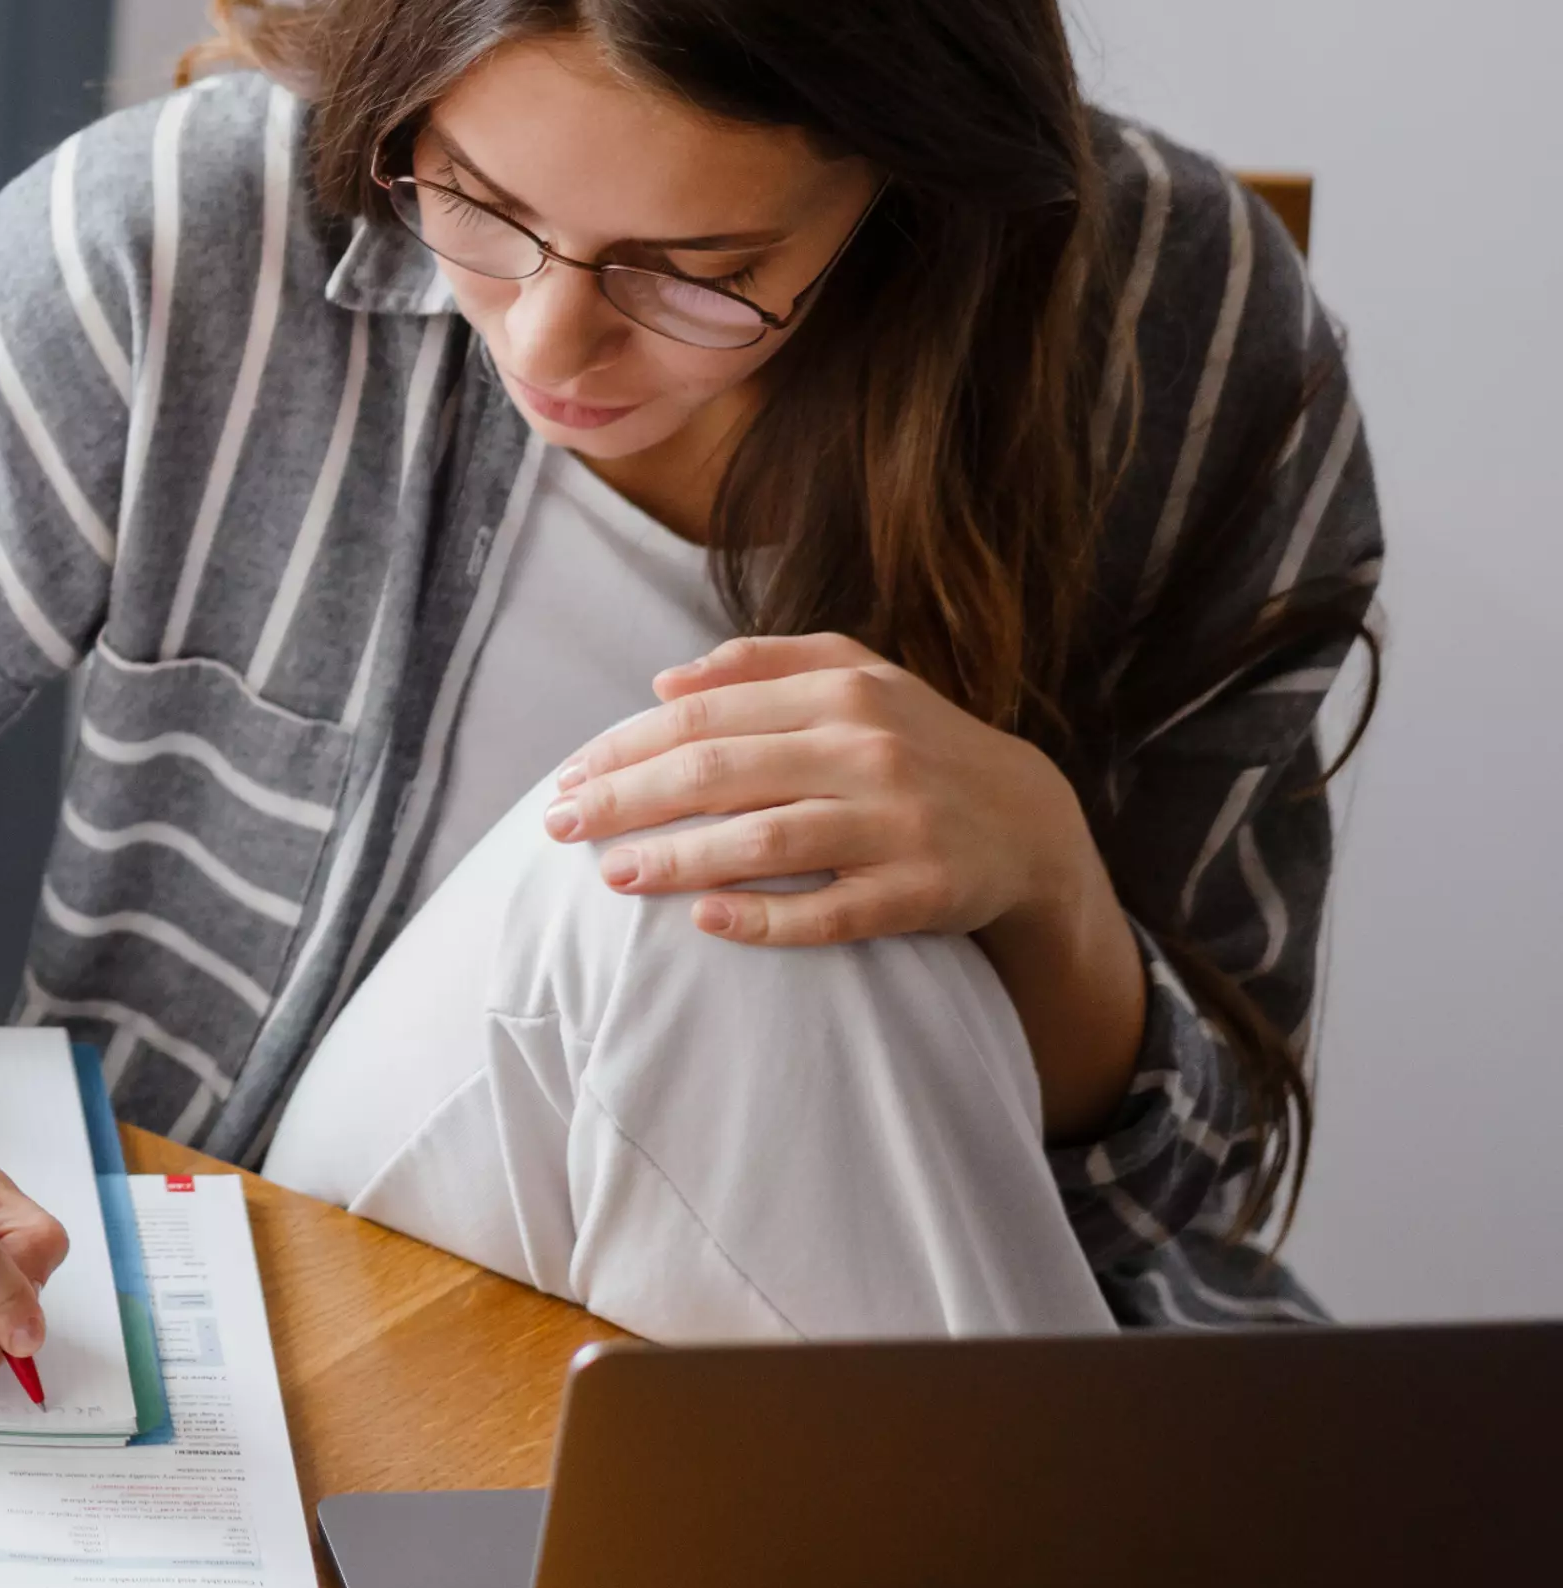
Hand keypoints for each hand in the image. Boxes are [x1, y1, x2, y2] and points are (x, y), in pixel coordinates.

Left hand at [541, 631, 1145, 1134]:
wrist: (1028, 821)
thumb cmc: (913, 743)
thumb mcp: (856, 677)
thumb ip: (761, 665)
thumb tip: (663, 682)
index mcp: (841, 692)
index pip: (704, 717)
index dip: (625, 747)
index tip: (568, 777)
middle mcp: (868, 750)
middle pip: (719, 774)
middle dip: (627, 800)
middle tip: (560, 827)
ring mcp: (896, 824)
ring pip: (765, 842)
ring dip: (679, 860)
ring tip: (613, 873)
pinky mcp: (920, 892)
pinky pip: (830, 911)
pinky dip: (765, 919)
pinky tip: (706, 922)